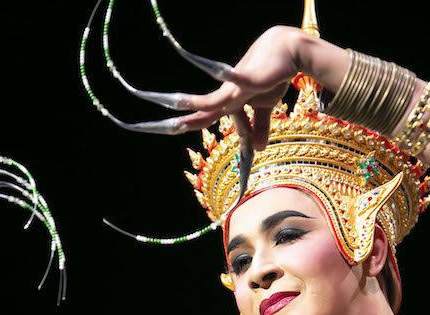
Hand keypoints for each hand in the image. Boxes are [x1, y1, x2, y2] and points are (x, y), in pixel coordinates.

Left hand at [176, 26, 302, 148]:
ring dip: (189, 103)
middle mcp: (225, 97)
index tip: (179, 142)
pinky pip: (234, 79)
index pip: (205, 122)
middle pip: (198, 116)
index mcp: (226, 104)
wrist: (286, 50)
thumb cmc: (272, 76)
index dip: (187, 130)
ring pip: (209, 101)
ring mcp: (235, 88)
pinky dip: (226, 77)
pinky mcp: (248, 79)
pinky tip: (218, 74)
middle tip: (143, 127)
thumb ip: (259, 127)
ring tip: (170, 103)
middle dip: (175, 124)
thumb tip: (258, 149)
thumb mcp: (265, 107)